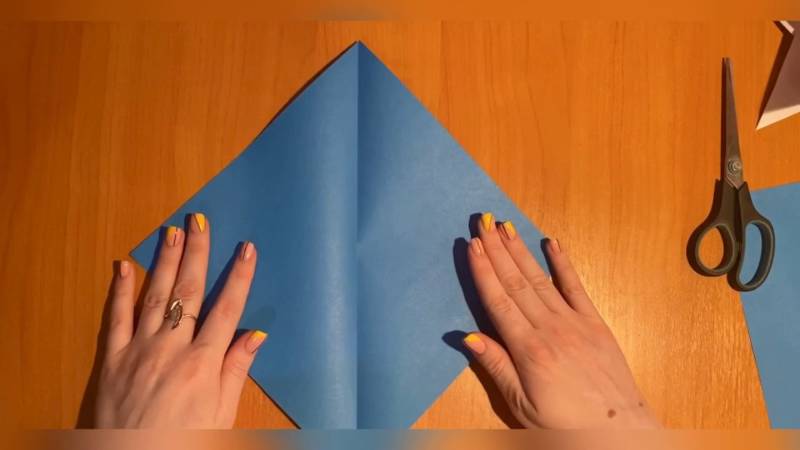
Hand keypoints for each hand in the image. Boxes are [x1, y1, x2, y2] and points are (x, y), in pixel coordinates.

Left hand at [95, 213, 265, 427]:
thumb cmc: (185, 443)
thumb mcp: (221, 416)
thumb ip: (235, 371)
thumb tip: (256, 333)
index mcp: (203, 364)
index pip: (227, 310)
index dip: (239, 277)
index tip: (247, 249)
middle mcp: (171, 350)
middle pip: (189, 293)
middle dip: (198, 254)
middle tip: (200, 221)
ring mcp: (138, 351)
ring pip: (155, 296)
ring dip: (164, 261)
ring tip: (171, 231)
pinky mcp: (111, 360)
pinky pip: (115, 318)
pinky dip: (120, 290)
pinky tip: (125, 265)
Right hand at [463, 213, 659, 428]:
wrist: (618, 432)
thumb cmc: (564, 424)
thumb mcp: (521, 404)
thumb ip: (496, 367)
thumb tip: (469, 336)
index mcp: (528, 350)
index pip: (498, 301)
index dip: (483, 271)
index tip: (472, 244)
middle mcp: (550, 329)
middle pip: (516, 282)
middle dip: (497, 250)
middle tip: (483, 221)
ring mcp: (575, 322)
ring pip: (540, 279)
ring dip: (521, 251)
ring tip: (506, 226)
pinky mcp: (595, 323)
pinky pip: (576, 287)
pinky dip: (563, 263)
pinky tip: (552, 243)